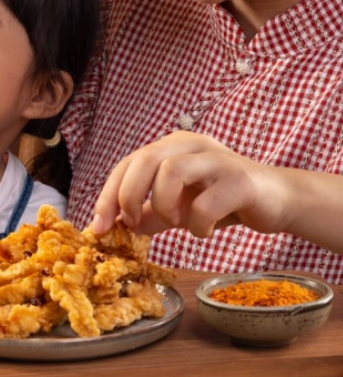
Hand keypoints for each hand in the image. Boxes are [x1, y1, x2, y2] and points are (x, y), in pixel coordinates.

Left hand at [91, 131, 289, 237]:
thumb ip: (149, 215)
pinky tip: (204, 230)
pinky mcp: (239, 180)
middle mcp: (190, 145)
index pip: (127, 163)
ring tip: (176, 223)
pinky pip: (205, 203)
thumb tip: (115, 229)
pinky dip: (197, 224)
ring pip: (170, 172)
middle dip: (128, 196)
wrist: (277, 200)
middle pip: (144, 159)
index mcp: (171, 146)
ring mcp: (216, 159)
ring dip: (164, 206)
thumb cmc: (222, 200)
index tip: (99, 227)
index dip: (108, 195)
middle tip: (131, 225)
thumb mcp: (178, 207)